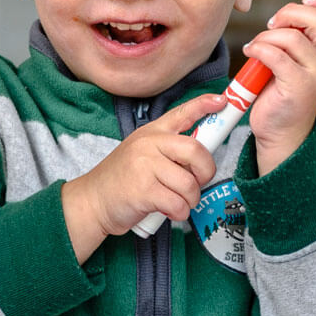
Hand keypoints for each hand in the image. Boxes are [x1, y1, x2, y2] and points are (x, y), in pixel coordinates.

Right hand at [60, 92, 227, 260]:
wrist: (93, 200)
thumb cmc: (124, 180)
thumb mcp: (142, 154)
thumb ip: (169, 151)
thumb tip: (202, 157)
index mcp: (152, 132)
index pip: (182, 112)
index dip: (204, 105)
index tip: (222, 101)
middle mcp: (148, 144)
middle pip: (195, 151)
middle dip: (205, 172)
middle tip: (197, 183)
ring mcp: (144, 166)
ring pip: (189, 184)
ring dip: (190, 200)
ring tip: (177, 202)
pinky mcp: (143, 190)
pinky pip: (178, 203)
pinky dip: (179, 213)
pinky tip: (168, 212)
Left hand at [239, 0, 315, 172]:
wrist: (280, 133)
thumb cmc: (280, 93)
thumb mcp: (294, 61)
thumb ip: (296, 40)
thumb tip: (281, 17)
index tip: (301, 3)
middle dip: (288, 13)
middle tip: (271, 25)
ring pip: (292, 37)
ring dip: (266, 36)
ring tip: (255, 47)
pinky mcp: (299, 87)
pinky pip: (276, 56)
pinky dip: (258, 49)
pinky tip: (250, 53)